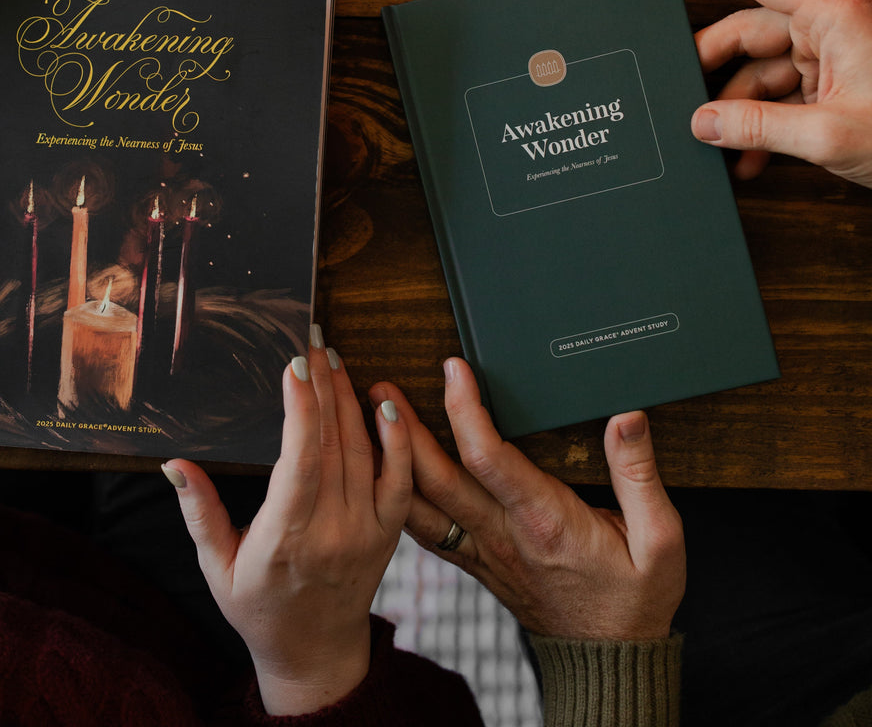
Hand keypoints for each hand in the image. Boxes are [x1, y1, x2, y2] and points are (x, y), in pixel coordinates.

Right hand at [163, 335, 411, 714]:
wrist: (314, 652)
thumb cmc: (257, 607)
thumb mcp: (215, 566)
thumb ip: (198, 511)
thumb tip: (174, 463)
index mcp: (284, 538)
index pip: (299, 461)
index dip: (300, 409)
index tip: (293, 365)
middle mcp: (331, 532)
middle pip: (332, 443)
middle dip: (322, 385)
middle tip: (312, 341)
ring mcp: (366, 532)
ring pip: (363, 451)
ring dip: (350, 399)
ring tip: (335, 360)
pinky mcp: (388, 533)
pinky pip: (400, 479)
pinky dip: (397, 440)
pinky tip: (386, 404)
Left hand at [372, 358, 684, 640]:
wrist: (608, 659)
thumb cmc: (634, 599)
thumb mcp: (661, 541)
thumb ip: (641, 476)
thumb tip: (627, 419)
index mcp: (543, 520)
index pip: (488, 458)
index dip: (464, 409)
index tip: (453, 369)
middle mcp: (501, 533)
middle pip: (436, 478)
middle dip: (404, 428)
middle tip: (380, 386)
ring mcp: (481, 550)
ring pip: (420, 504)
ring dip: (390, 460)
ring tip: (368, 418)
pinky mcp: (474, 560)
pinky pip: (424, 528)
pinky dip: (398, 496)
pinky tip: (382, 472)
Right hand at [667, 0, 871, 187]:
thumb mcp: (829, 134)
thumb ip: (758, 127)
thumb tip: (704, 123)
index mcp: (833, 15)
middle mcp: (830, 28)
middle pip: (747, 30)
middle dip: (712, 66)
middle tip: (680, 93)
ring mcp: (831, 58)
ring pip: (759, 70)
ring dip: (737, 111)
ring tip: (722, 146)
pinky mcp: (833, 87)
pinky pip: (780, 98)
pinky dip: (761, 127)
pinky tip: (750, 157)